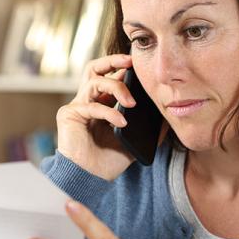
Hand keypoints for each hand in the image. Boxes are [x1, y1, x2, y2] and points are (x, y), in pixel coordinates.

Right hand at [56, 54, 136, 180]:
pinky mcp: (69, 115)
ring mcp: (77, 106)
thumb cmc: (107, 162)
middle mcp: (87, 101)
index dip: (122, 67)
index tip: (140, 64)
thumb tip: (169, 120)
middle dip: (112, 60)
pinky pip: (92, 106)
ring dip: (116, 88)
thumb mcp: (134, 142)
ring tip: (132, 103)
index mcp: (101, 104)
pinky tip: (122, 122)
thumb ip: (148, 131)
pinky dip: (109, 112)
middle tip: (130, 62)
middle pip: (94, 68)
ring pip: (94, 82)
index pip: (109, 76)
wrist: (89, 179)